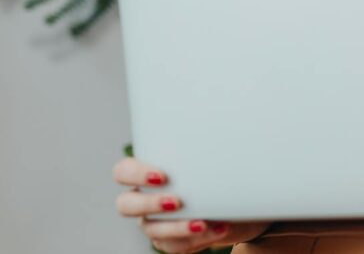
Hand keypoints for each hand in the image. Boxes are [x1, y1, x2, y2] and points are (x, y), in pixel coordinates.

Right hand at [113, 157, 270, 253]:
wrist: (239, 201)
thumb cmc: (220, 171)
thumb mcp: (216, 154)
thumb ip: (210, 144)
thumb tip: (228, 122)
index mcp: (148, 173)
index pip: (123, 171)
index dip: (134, 174)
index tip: (162, 175)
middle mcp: (144, 200)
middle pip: (125, 205)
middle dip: (148, 204)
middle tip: (176, 202)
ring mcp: (156, 223)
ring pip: (151, 230)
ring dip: (176, 227)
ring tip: (202, 222)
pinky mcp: (173, 242)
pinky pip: (177, 246)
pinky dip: (198, 239)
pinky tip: (220, 228)